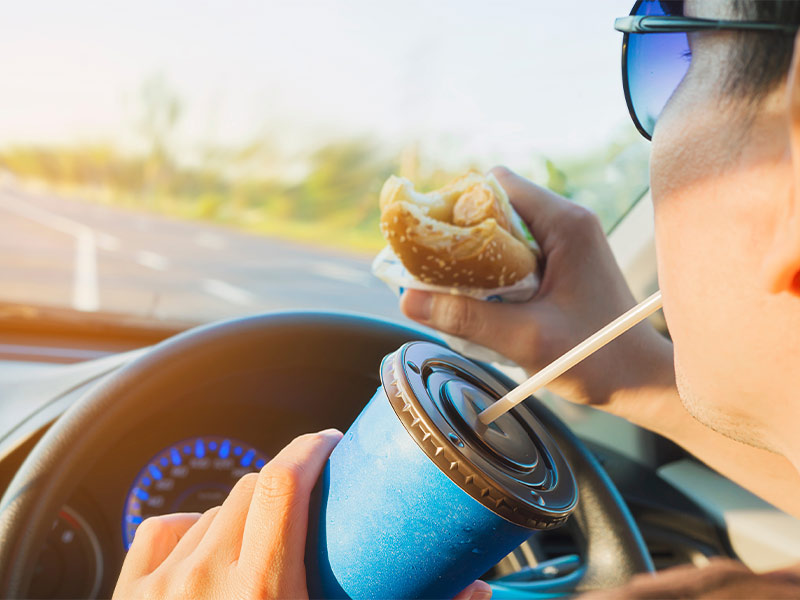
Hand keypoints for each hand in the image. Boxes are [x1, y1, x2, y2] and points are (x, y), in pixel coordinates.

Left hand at [113, 429, 491, 599]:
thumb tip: (477, 592)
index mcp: (262, 594)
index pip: (281, 482)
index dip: (309, 448)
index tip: (330, 444)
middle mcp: (205, 581)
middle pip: (251, 487)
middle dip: (286, 482)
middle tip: (310, 501)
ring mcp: (161, 586)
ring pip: (212, 510)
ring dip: (243, 513)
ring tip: (265, 538)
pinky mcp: (130, 595)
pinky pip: (166, 530)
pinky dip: (192, 530)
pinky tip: (209, 551)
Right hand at [401, 167, 673, 410]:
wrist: (642, 381)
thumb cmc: (598, 358)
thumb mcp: (526, 339)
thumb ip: (467, 318)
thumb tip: (407, 300)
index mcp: (565, 223)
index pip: (496, 185)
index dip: (457, 206)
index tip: (432, 240)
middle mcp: (567, 221)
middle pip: (496, 204)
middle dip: (461, 233)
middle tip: (436, 268)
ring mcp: (567, 241)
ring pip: (503, 229)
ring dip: (476, 255)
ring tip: (456, 286)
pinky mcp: (565, 262)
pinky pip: (516, 251)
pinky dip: (493, 269)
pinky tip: (483, 298)